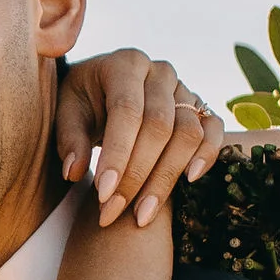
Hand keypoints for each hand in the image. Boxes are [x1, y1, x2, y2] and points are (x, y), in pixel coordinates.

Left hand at [52, 48, 230, 226]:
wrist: (105, 90)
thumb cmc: (83, 102)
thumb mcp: (66, 112)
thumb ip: (69, 139)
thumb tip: (74, 171)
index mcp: (125, 64)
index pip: (127, 111)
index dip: (117, 155)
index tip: (102, 195)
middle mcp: (160, 73)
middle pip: (160, 126)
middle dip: (136, 176)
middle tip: (112, 213)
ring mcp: (184, 90)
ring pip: (188, 134)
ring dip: (165, 179)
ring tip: (140, 215)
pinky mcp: (200, 109)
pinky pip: (213, 131)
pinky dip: (207, 156)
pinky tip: (188, 182)